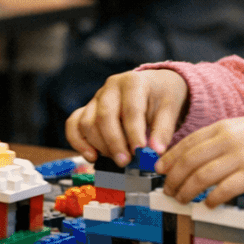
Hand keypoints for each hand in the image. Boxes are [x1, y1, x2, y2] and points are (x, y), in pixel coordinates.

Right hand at [66, 68, 189, 166]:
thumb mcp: (170, 109)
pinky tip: (92, 157)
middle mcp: (110, 87)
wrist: (153, 86)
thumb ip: (163, 131)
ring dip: (100, 145)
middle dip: (114, 143)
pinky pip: (73, 124)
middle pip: (104, 116)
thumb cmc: (161, 97)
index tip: (141, 152)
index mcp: (132, 82)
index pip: (130, 109)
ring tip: (118, 159)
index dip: (134, 132)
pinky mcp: (87, 109)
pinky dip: (78, 142)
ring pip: (87, 123)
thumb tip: (155, 152)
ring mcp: (96, 98)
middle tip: (126, 161)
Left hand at [158, 117, 243, 206]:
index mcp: (224, 127)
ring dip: (186, 192)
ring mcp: (241, 157)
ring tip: (182, 200)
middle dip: (173, 179)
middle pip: (189, 161)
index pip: (187, 143)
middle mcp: (229, 140)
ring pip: (201, 177)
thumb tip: (194, 158)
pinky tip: (208, 205)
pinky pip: (223, 190)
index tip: (160, 171)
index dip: (169, 159)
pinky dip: (211, 200)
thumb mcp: (243, 129)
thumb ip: (219, 139)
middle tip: (167, 191)